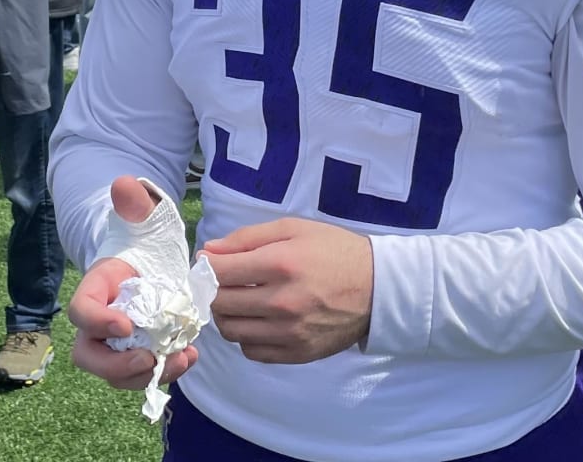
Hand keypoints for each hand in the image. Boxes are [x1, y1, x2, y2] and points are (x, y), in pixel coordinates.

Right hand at [66, 177, 198, 389]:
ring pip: (117, 372)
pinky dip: (165, 371)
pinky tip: (190, 356)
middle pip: (89, 355)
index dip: (97, 322)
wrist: (155, 261)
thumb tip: (123, 184)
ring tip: (181, 360)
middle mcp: (99, 320)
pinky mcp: (140, 352)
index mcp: (96, 287)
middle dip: (116, 366)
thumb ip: (134, 203)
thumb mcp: (144, 218)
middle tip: (148, 361)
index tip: (126, 324)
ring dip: (145, 375)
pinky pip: (143, 372)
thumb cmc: (144, 239)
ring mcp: (118, 342)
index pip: (80, 310)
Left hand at [202, 218, 372, 363]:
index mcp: (280, 264)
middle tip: (218, 281)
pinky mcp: (296, 354)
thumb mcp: (292, 228)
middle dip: (211, 290)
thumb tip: (209, 251)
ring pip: (232, 331)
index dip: (205, 266)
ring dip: (226, 314)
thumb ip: (247, 238)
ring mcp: (289, 333)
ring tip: (237, 300)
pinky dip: (246, 335)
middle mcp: (281, 302)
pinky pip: (251, 351)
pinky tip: (257, 319)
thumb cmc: (333, 250)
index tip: (205, 262)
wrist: (377, 287)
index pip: (221, 271)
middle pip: (221, 303)